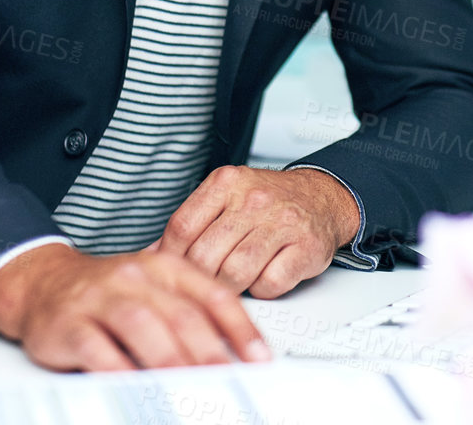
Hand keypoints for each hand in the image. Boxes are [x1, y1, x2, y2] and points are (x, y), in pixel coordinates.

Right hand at [0, 242, 268, 370]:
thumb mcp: (155, 289)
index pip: (213, 295)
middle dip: (210, 352)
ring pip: (142, 326)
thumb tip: (235, 353)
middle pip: (181, 314)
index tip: (259, 359)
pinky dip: (119, 370)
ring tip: (189, 387)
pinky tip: (135, 386)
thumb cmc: (108, 291)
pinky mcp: (69, 323)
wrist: (43, 281)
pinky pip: (96, 349)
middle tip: (228, 381)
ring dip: (170, 361)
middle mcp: (135, 277)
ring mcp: (101, 298)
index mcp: (165, 267)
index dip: (241, 328)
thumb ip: (190, 313)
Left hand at [156, 166, 359, 298]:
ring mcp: (282, 223)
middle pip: (204, 256)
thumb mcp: (225, 197)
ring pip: (234, 274)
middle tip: (205, 282)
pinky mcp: (305, 248)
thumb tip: (151, 253)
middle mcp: (254, 200)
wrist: (321, 198)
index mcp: (227, 183)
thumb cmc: (268, 202)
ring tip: (235, 279)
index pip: (181, 227)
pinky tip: (262, 277)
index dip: (169, 257)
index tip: (171, 271)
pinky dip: (262, 289)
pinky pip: (269, 284)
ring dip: (230, 287)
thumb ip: (191, 222)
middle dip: (200, 277)